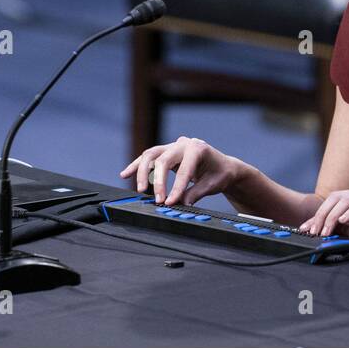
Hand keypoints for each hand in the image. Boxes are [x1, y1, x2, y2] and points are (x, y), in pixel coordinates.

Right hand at [120, 136, 243, 205]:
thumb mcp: (213, 185)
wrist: (222, 165)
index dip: (176, 188)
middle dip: (158, 181)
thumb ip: (196, 193)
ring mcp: (173, 146)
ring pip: (151, 155)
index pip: (184, 170)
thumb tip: (181, 203)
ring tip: (140, 189)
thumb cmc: (220, 173)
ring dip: (142, 172)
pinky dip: (137, 166)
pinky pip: (148, 157)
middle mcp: (183, 144)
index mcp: (198, 148)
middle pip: (163, 159)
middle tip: (158, 200)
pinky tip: (125, 174)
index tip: (170, 202)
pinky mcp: (165, 152)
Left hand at [299, 187, 348, 255]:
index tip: (306, 228)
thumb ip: (339, 229)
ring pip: (348, 200)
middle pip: (337, 197)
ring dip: (333, 216)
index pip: (333, 200)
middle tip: (314, 231)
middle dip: (322, 215)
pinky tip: (343, 221)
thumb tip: (315, 230)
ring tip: (325, 231)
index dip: (318, 214)